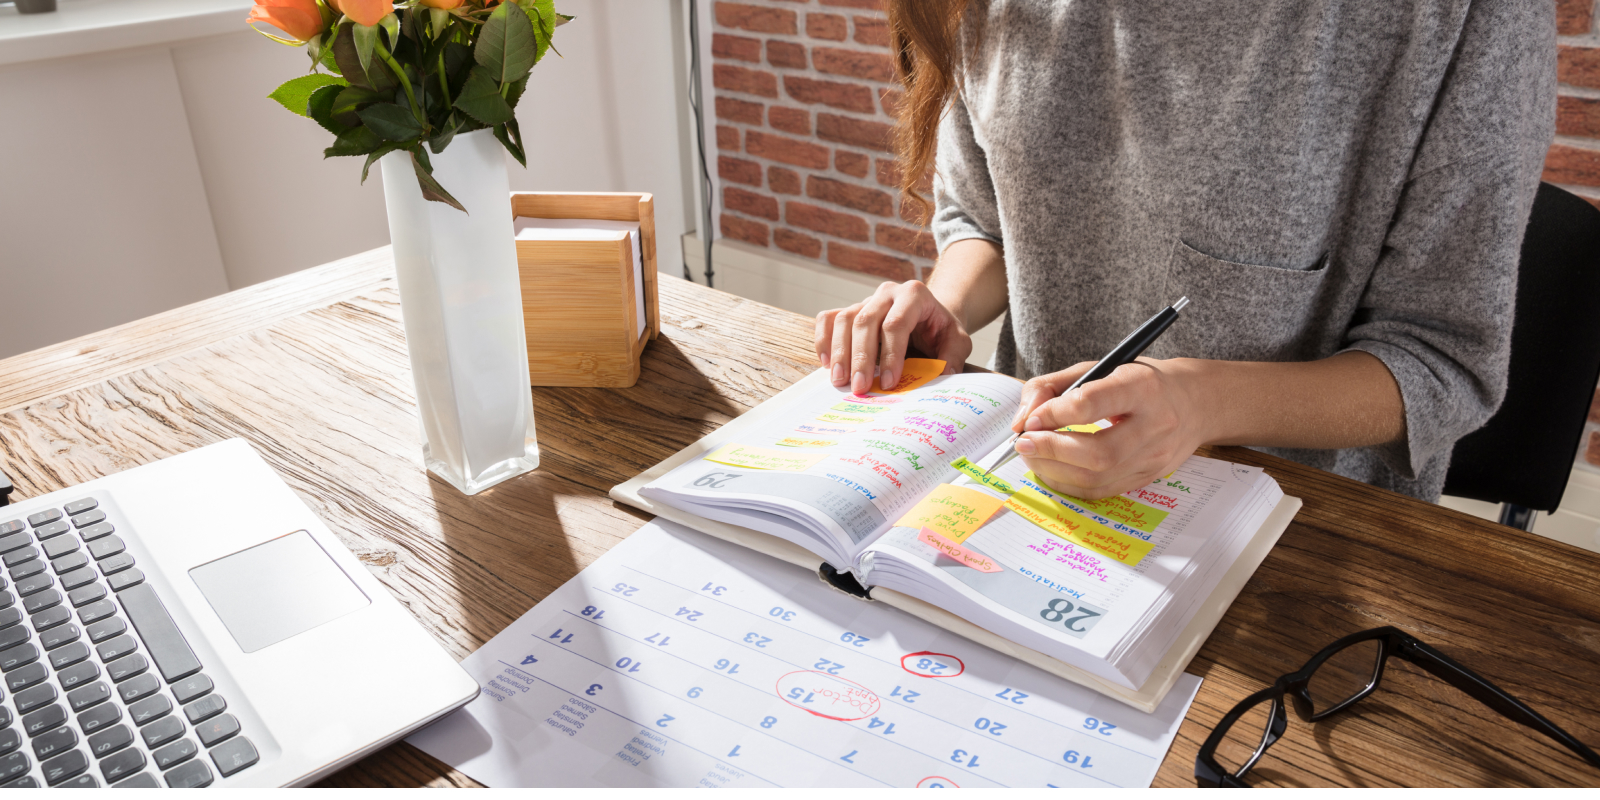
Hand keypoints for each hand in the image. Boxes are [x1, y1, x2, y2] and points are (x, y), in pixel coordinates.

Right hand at [814, 280, 972, 393]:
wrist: (930, 317)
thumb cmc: (941, 330)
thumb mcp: (958, 341)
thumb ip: (953, 357)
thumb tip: (943, 376)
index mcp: (914, 295)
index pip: (896, 324)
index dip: (890, 355)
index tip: (888, 383)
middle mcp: (887, 293)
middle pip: (865, 321)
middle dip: (860, 357)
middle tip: (859, 387)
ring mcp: (866, 300)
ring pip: (844, 319)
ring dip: (839, 352)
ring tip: (840, 381)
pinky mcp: (851, 310)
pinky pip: (828, 319)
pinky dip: (823, 340)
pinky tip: (827, 364)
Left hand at [1010, 359, 1209, 499]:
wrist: (1194, 403)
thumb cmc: (1139, 382)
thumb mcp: (1098, 367)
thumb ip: (1052, 386)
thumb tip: (1022, 419)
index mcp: (1142, 387)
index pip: (1092, 403)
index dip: (1054, 414)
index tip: (1030, 420)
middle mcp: (1155, 424)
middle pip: (1098, 452)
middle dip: (1051, 450)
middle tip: (1024, 444)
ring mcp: (1155, 456)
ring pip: (1097, 477)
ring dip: (1054, 470)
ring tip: (1033, 456)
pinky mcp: (1149, 477)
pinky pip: (1102, 491)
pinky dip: (1068, 484)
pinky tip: (1052, 469)